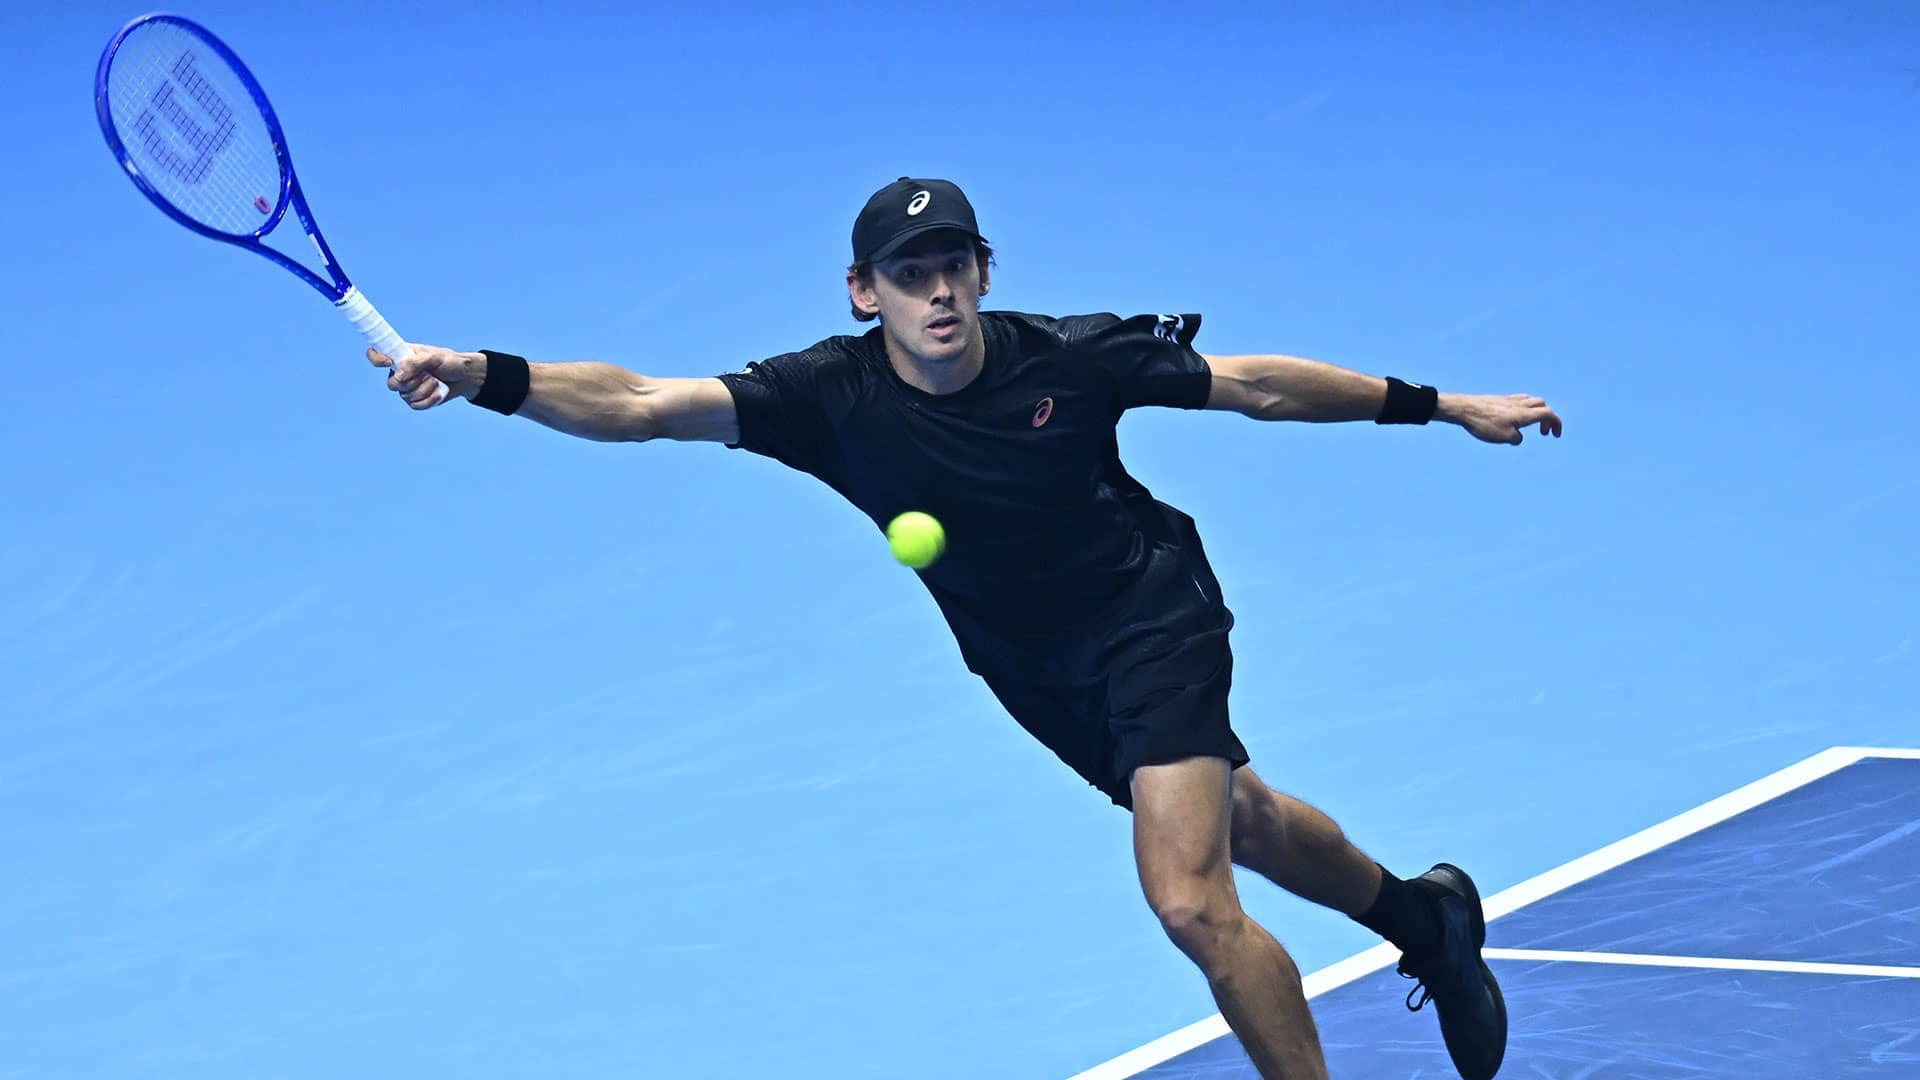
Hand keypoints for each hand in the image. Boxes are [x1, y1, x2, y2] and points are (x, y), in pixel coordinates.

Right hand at [366, 344, 483, 409]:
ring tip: (436, 381)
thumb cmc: (449, 362)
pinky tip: (438, 393)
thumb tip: (398, 375)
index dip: (376, 359)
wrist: (464, 377)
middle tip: (428, 375)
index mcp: (400, 355)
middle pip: (391, 384)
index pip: (376, 354)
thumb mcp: (434, 357)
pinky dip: (429, 400)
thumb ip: (415, 363)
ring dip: (424, 390)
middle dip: (412, 382)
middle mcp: (400, 372)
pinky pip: (415, 405)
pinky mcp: (416, 400)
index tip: (389, 362)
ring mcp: (407, 387)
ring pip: (405, 396)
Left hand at [1438, 392, 1562, 444]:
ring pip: (1531, 400)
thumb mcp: (1504, 437)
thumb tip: (1517, 437)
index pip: (1548, 414)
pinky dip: (1524, 408)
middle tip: (1543, 432)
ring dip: (1536, 412)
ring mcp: (1508, 400)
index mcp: (1524, 413)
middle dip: (1548, 418)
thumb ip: (1517, 438)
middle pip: (1542, 405)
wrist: (1464, 409)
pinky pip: (1518, 400)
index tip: (1556, 435)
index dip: (1557, 423)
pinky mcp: (1498, 400)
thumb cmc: (1484, 424)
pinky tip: (1514, 418)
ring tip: (1530, 424)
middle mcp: (1519, 404)